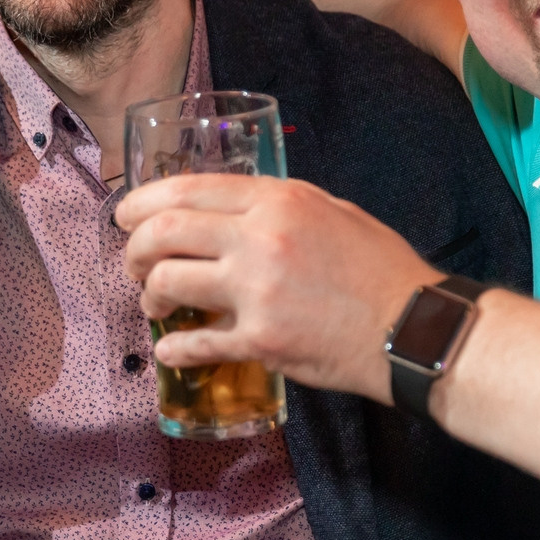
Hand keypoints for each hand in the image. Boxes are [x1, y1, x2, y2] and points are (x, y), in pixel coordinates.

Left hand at [117, 173, 436, 402]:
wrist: (413, 327)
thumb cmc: (380, 269)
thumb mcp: (332, 211)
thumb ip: (278, 206)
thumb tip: (231, 210)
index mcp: (278, 199)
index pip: (186, 189)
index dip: (142, 203)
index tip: (126, 217)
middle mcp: (260, 237)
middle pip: (164, 232)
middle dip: (134, 248)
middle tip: (133, 263)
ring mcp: (257, 290)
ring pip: (168, 282)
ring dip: (149, 295)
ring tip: (154, 304)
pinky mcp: (261, 340)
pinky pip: (196, 342)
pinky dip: (173, 348)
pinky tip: (168, 350)